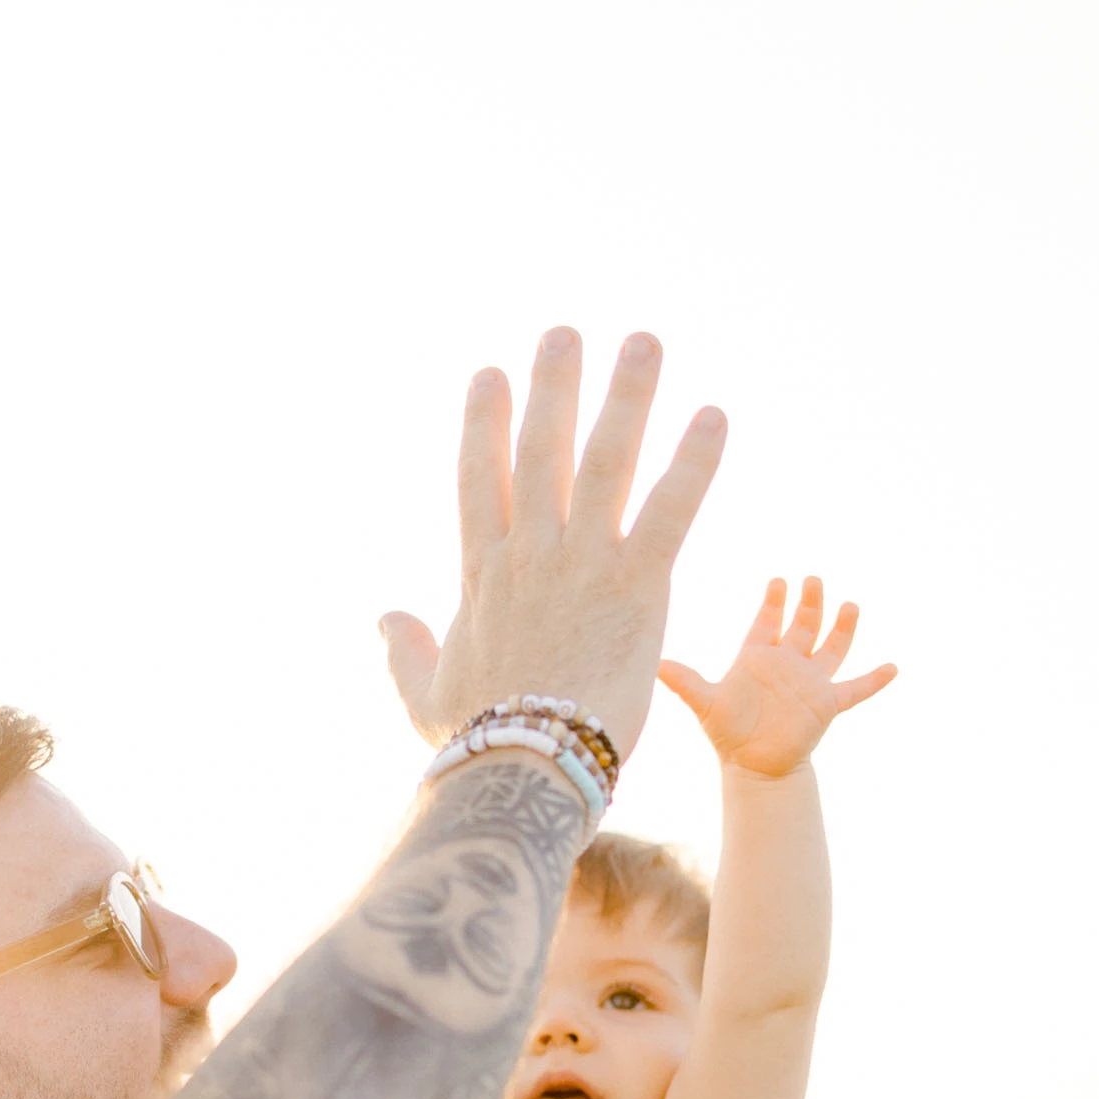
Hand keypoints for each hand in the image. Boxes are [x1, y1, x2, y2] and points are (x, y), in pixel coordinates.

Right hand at [381, 329, 726, 763]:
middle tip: (566, 333)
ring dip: (627, 396)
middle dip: (553, 386)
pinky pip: (671, 509)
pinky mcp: (638, 585)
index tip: (490, 373)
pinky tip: (714, 416)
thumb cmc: (477, 741)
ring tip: (644, 342)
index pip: (480, 478)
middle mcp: (531, 553)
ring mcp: (584, 563)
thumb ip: (404, 651)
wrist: (524, 765)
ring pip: (607, 460)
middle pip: (541, 449)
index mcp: (482, 574)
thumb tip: (383, 617)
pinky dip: (694, 462)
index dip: (484, 421)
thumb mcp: (425, 694)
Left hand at [660, 576, 894, 777]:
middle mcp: (786, 664)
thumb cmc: (728, 735)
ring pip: (831, 647)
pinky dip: (874, 680)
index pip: (767, 621)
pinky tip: (893, 667)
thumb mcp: (706, 704)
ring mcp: (809, 682)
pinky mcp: (826, 703)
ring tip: (850, 604)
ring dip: (841, 627)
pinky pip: (856, 689)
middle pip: (802, 625)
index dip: (773, 601)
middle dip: (808, 603)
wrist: (754, 768)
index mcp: (758, 658)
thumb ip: (685, 682)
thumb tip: (655, 666)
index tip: (778, 580)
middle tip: (813, 578)